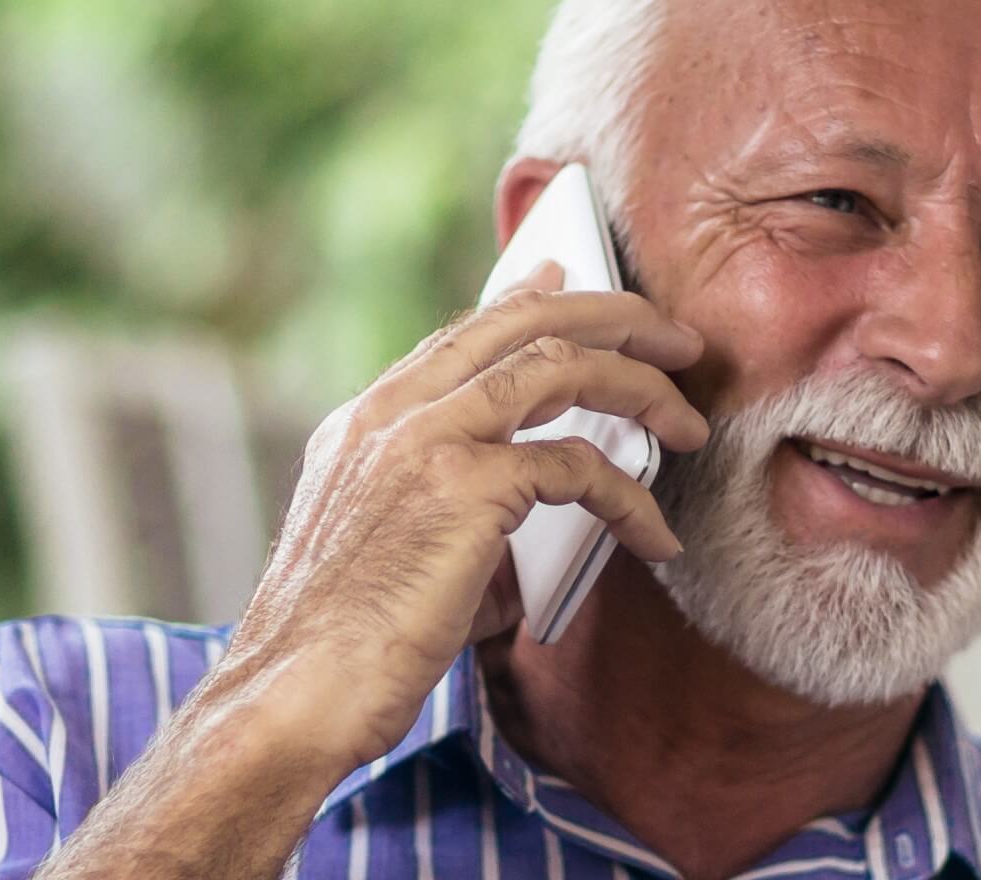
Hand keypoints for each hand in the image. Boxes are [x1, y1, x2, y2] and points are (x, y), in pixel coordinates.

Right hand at [39, 265, 706, 879]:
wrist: (292, 697)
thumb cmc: (338, 650)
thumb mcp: (386, 549)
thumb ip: (452, 503)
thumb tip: (540, 499)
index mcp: (361, 423)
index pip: (460, 334)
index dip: (528, 303)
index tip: (570, 283)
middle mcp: (389, 413)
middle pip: (521, 323)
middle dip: (612, 316)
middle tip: (673, 337)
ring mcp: (424, 439)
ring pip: (558, 365)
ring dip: (640, 386)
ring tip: (688, 421)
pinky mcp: (465, 486)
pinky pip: (579, 464)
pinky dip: (632, 499)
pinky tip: (655, 538)